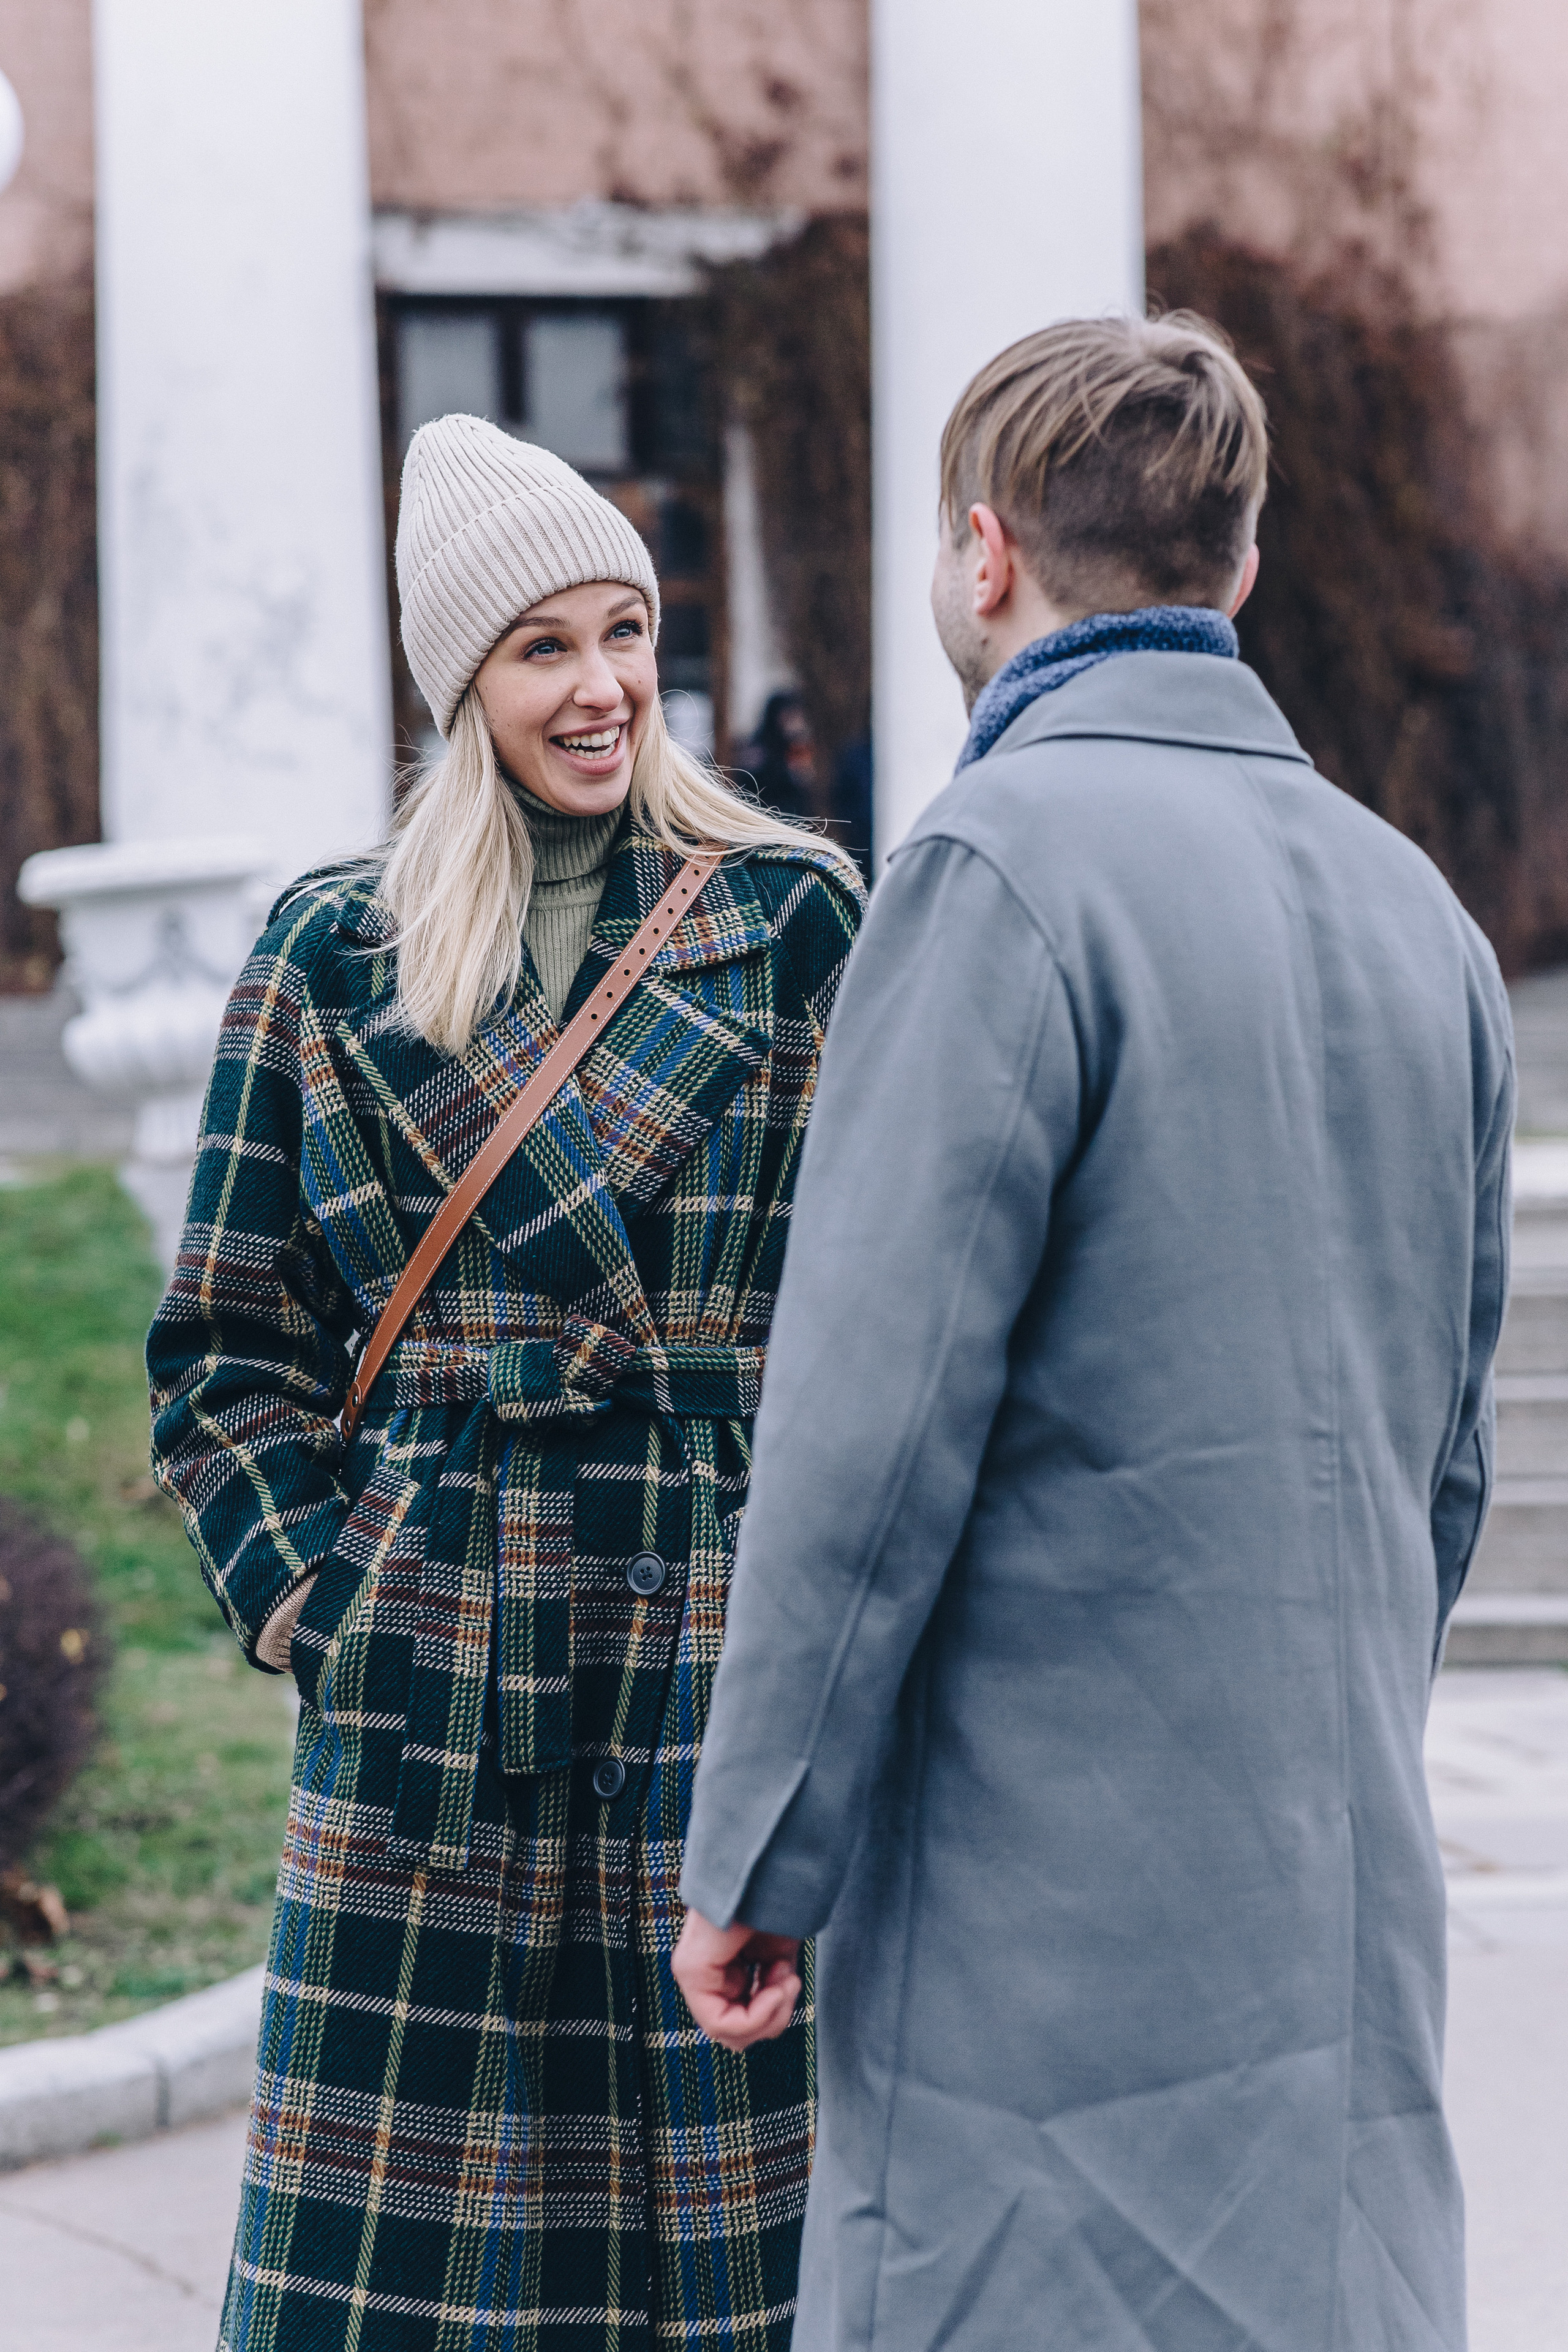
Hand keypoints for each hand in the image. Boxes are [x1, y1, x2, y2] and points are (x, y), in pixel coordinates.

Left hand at [671, 1908, 801, 2050]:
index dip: (774, 2013)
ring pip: (728, 2036)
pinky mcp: (690, 1969)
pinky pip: (718, 2023)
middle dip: (774, 2017)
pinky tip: (775, 1984)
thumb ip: (769, 1990)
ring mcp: (692, 1973)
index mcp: (722, 1971)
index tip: (791, 1977)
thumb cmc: (774, 1901)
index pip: (741, 2022)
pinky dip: (757, 2015)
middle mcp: (703, 1975)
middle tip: (789, 1980)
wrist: (769, 1863)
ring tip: (784, 1976)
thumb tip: (770, 2021)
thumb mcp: (777, 1956)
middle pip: (736, 2036)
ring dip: (770, 2015)